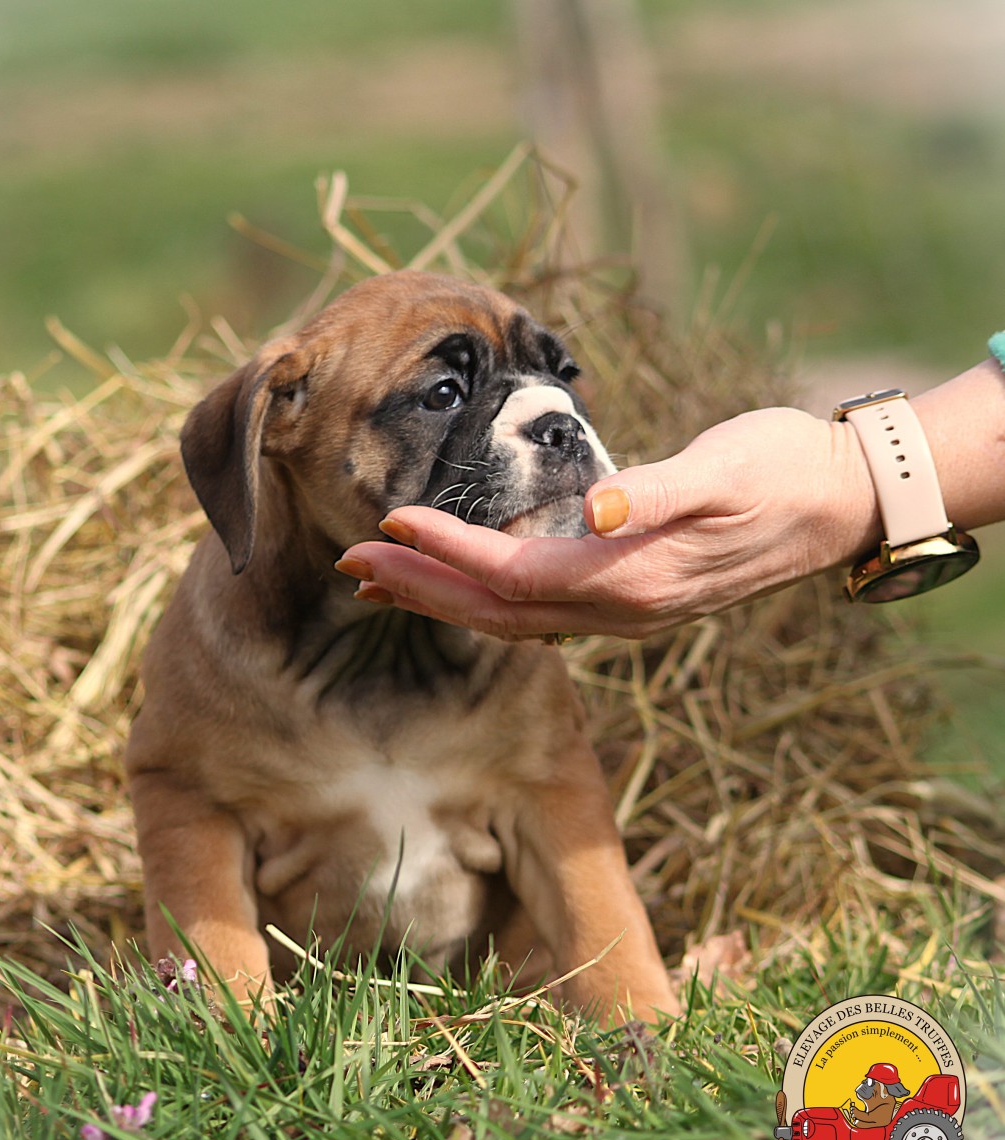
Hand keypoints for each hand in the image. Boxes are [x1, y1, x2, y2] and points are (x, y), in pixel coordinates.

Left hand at [337, 408, 881, 640]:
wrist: (839, 504)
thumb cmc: (783, 473)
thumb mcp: (728, 470)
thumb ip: (658, 492)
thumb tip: (594, 510)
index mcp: (630, 576)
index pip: (512, 573)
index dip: (446, 552)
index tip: (387, 523)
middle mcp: (617, 608)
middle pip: (494, 611)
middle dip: (418, 589)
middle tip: (349, 565)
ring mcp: (622, 610)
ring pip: (508, 620)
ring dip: (440, 601)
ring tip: (379, 583)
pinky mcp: (627, 596)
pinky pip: (536, 613)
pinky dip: (483, 601)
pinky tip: (459, 587)